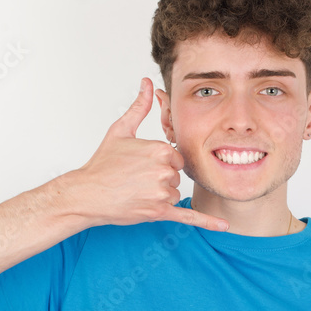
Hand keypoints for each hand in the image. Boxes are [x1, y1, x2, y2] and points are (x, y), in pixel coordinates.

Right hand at [74, 77, 228, 230]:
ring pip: (174, 194)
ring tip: (135, 191)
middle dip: (160, 179)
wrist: (87, 194)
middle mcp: (164, 172)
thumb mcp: (121, 130)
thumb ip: (140, 107)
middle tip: (135, 179)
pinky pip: (188, 216)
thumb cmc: (102, 163)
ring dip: (160, 195)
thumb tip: (147, 84)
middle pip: (175, 176)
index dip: (161, 162)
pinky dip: (207, 221)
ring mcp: (162, 193)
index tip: (142, 165)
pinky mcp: (158, 212)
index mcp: (160, 150)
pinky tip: (224, 226)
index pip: (176, 158)